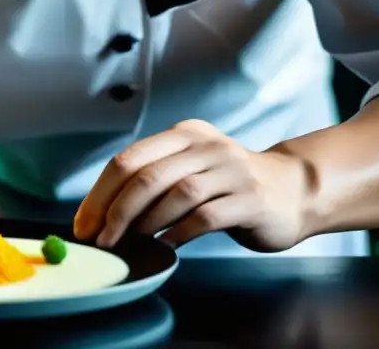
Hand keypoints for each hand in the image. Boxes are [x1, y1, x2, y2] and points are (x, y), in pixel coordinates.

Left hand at [73, 119, 311, 251]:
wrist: (293, 190)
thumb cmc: (227, 186)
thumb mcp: (189, 169)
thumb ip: (153, 179)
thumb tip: (100, 214)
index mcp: (183, 135)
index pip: (128, 159)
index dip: (100, 194)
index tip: (85, 224)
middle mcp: (206, 146)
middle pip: (148, 176)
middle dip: (116, 211)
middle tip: (101, 240)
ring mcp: (232, 170)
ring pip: (177, 193)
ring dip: (146, 222)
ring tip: (130, 242)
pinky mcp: (252, 198)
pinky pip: (207, 215)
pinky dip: (181, 231)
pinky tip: (168, 244)